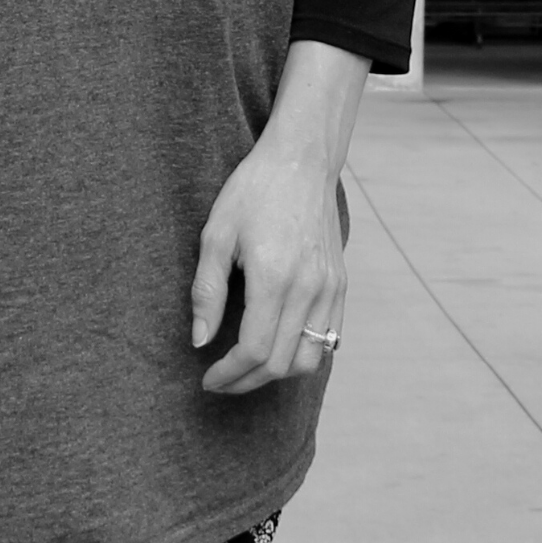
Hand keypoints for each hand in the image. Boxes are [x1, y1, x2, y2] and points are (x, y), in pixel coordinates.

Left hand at [190, 40, 369, 393]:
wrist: (302, 160)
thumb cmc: (254, 191)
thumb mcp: (217, 234)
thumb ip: (207, 291)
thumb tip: (200, 340)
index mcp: (274, 277)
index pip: (254, 350)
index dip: (229, 374)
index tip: (208, 378)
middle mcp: (308, 288)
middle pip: (281, 363)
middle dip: (246, 381)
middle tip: (221, 381)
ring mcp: (330, 288)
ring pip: (309, 359)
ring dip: (277, 373)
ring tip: (249, 367)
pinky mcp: (340, 284)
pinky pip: (328, 338)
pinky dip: (303, 354)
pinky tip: (278, 346)